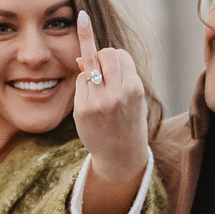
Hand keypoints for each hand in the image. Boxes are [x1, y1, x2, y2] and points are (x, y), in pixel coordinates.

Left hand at [71, 11, 148, 213]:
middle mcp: (121, 92)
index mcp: (136, 87)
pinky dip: (81, 89)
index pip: (116, 52)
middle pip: (102, 54)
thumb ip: (114, 73)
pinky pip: (78, 84)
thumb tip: (84, 53)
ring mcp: (101, 101)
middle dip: (98, 61)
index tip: (105, 55)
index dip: (109, 56)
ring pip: (88, 67)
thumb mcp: (130, 97)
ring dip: (89, 74)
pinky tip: (88, 106)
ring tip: (98, 97)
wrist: (123, 160)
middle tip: (102, 81)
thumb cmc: (126, 125)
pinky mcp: (84, 110)